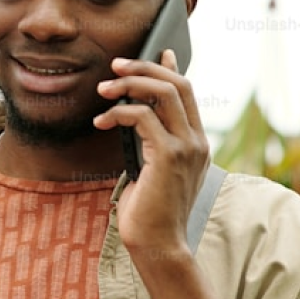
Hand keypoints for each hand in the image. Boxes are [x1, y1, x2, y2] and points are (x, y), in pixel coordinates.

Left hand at [93, 49, 209, 256]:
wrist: (158, 247)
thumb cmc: (150, 215)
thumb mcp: (152, 172)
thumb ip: (152, 145)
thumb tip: (136, 119)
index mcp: (197, 144)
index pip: (188, 93)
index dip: (171, 68)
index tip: (157, 52)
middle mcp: (198, 142)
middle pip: (178, 84)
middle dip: (146, 67)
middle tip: (116, 65)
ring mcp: (187, 148)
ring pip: (164, 93)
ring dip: (129, 84)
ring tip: (103, 89)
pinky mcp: (170, 156)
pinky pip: (143, 117)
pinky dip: (118, 113)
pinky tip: (101, 122)